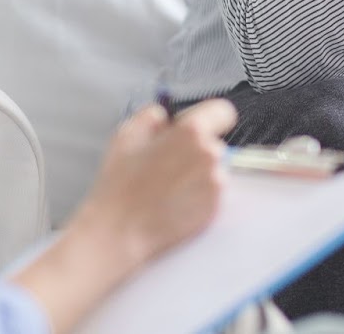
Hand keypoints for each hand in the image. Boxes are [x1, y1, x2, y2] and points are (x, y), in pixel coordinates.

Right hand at [72, 98, 235, 265]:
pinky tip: (173, 201)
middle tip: (169, 162)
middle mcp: (210, 155)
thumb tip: (165, 116)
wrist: (120, 231)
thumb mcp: (126, 134)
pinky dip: (198, 195)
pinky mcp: (216, 209)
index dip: (209, 117)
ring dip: (197, 173)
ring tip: (168, 186)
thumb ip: (152, 115)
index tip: (201, 125)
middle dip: (196, 149)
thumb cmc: (120, 185)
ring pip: (213, 169)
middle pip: (215, 142)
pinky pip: (212, 193)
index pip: (223, 111)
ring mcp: (216, 184)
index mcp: (190, 132)